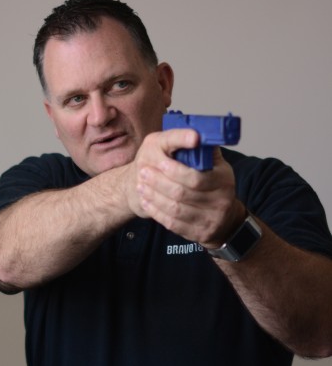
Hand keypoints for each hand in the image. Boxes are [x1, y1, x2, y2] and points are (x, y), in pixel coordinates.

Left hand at [132, 128, 244, 245]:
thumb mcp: (216, 165)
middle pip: (181, 193)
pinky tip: (146, 201)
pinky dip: (156, 211)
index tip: (159, 161)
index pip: (196, 177)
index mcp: (224, 181)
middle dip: (158, 182)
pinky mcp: (197, 233)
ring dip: (154, 196)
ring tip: (141, 185)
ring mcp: (209, 220)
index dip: (175, 170)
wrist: (222, 219)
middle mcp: (220, 202)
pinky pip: (172, 223)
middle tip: (143, 171)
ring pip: (174, 209)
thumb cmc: (212, 185)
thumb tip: (195, 131)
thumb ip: (204, 150)